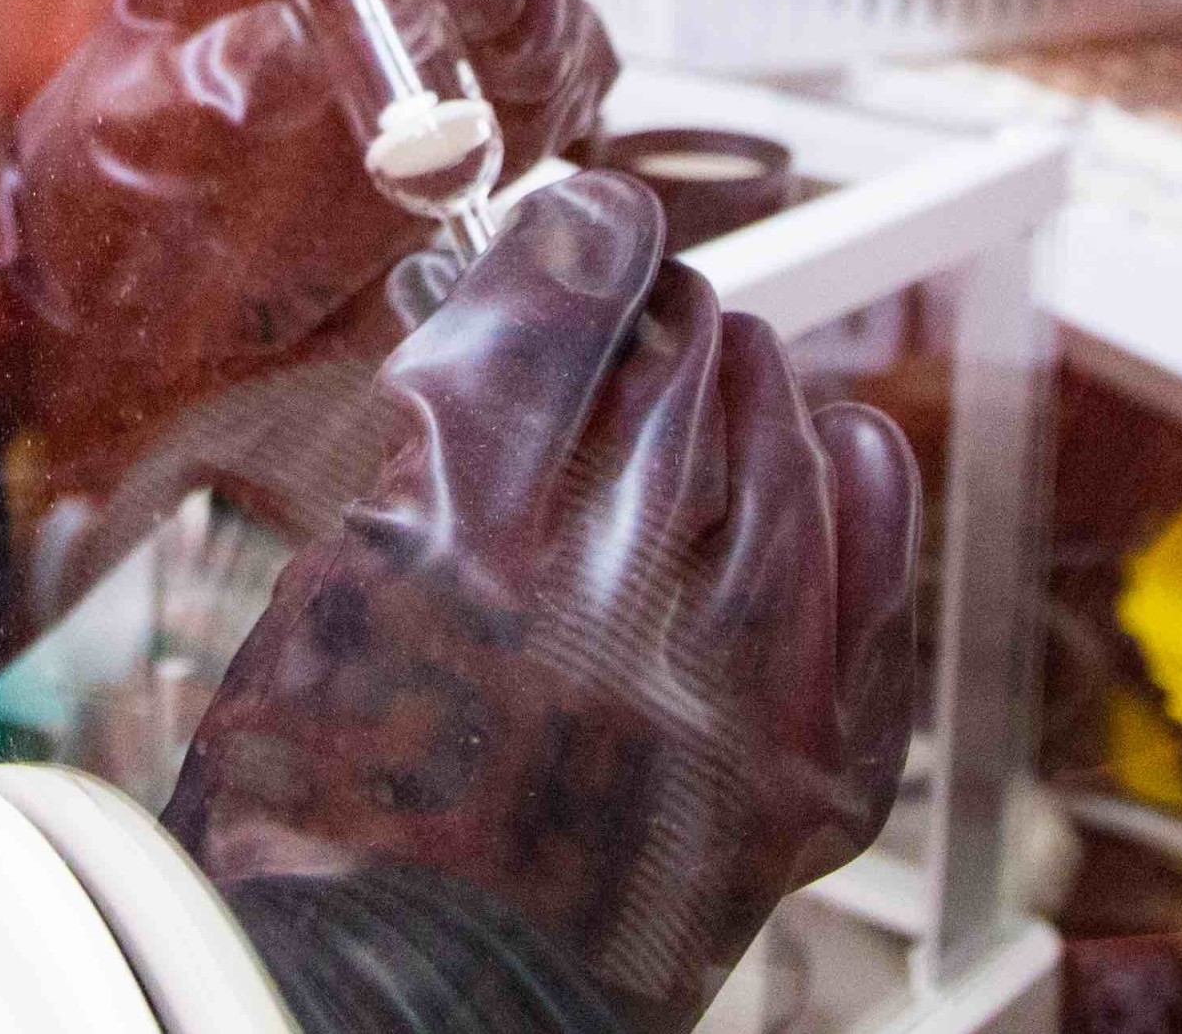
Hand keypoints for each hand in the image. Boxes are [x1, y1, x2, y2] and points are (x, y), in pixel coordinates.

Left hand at [0, 0, 614, 482]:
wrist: (124, 299)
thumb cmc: (104, 196)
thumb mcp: (131, 137)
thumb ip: (209, 82)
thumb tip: (290, 46)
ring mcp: (416, 30)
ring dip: (545, 21)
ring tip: (528, 78)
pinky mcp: (468, 105)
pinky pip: (549, 79)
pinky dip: (567, 102)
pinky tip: (550, 141)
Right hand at [164, 172, 921, 1033]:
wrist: (390, 1017)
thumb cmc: (319, 830)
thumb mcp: (311, 596)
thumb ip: (422, 454)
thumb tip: (511, 321)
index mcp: (448, 547)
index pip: (570, 294)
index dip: (584, 235)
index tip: (589, 226)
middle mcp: (602, 603)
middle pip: (684, 358)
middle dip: (656, 321)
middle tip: (629, 331)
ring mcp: (723, 694)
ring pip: (783, 442)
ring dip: (742, 398)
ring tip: (706, 400)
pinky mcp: (801, 778)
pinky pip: (870, 578)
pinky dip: (853, 498)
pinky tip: (827, 459)